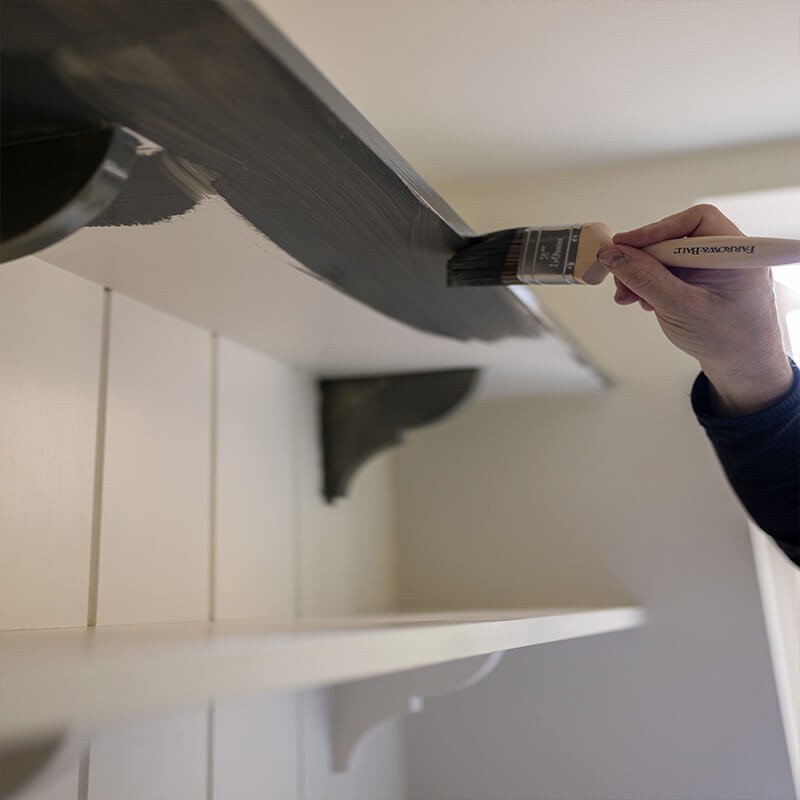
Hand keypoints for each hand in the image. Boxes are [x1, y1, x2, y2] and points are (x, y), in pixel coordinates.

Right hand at [597, 204, 791, 415]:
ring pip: (671, 258)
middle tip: (621, 280)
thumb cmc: (726, 341)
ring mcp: (717, 269)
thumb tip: (615, 256)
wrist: (743, 368)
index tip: (624, 245)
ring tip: (630, 298)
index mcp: (734, 253)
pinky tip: (646, 301)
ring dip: (645, 275)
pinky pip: (675, 273)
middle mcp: (728, 255)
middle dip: (644, 260)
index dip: (655, 230)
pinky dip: (655, 284)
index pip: (694, 221)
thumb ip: (644, 279)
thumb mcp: (678, 308)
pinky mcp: (707, 282)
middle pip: (677, 239)